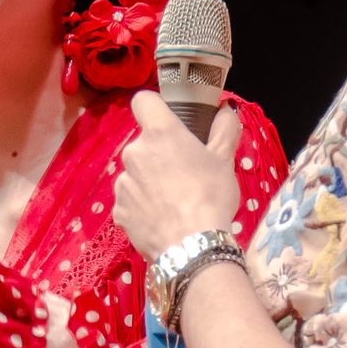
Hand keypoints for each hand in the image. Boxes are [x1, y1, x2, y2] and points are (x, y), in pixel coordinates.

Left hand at [112, 95, 241, 262]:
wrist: (192, 246)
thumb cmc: (210, 196)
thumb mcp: (224, 161)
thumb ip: (224, 130)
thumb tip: (227, 110)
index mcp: (160, 133)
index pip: (144, 101)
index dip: (155, 107)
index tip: (168, 119)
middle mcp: (134, 153)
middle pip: (143, 143)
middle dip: (159, 153)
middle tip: (183, 171)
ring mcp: (123, 183)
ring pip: (136, 173)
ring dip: (150, 181)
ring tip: (173, 201)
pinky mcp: (119, 210)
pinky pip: (130, 200)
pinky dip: (142, 206)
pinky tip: (162, 219)